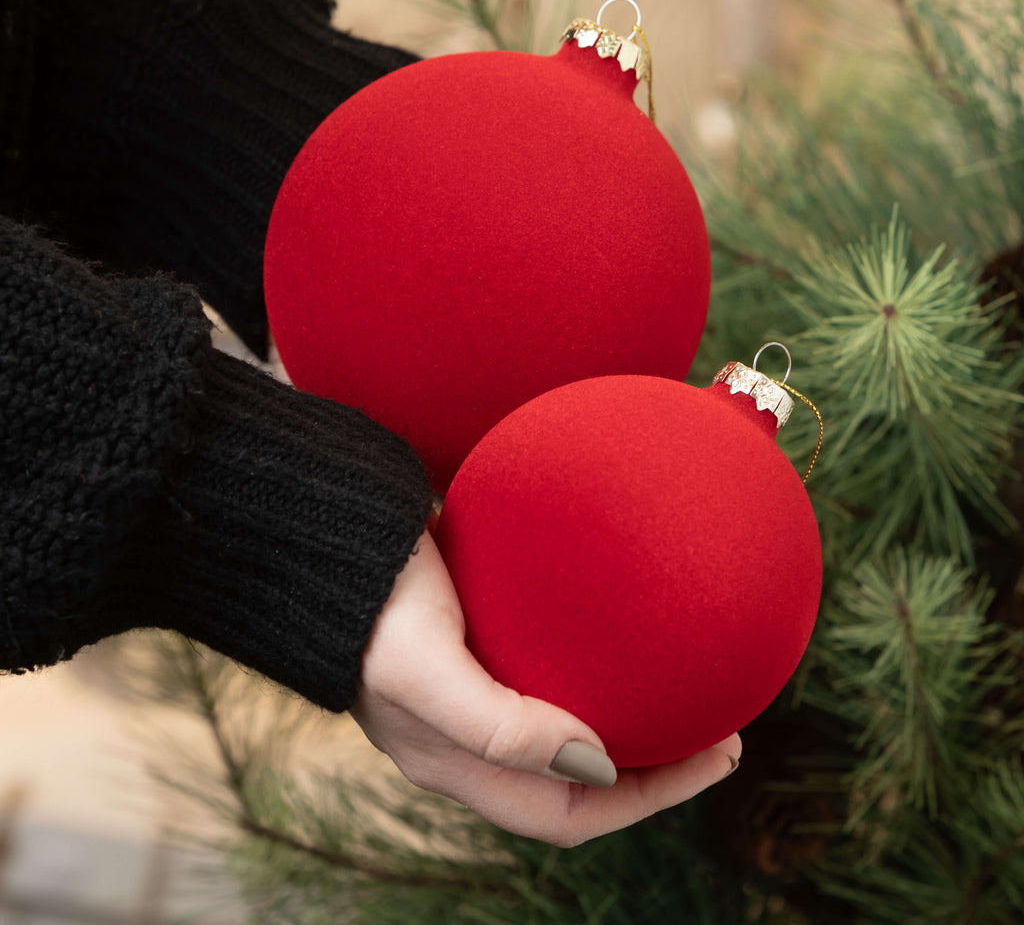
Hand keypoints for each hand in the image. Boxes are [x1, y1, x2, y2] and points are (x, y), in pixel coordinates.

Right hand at [350, 532, 740, 846]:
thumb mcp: (424, 673)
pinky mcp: (480, 646)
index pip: (572, 812)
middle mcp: (471, 741)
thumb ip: (500, 727)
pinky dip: (598, 677)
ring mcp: (476, 693)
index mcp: (458, 764)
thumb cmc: (368, 609)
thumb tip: (598, 761)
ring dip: (631, 722)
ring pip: (570, 731)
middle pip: (580, 782)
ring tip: (689, 694)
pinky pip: (552, 680)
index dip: (651, 798)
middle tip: (722, 729)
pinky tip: (625, 645)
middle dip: (656, 767)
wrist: (327, 543)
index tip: (716, 757)